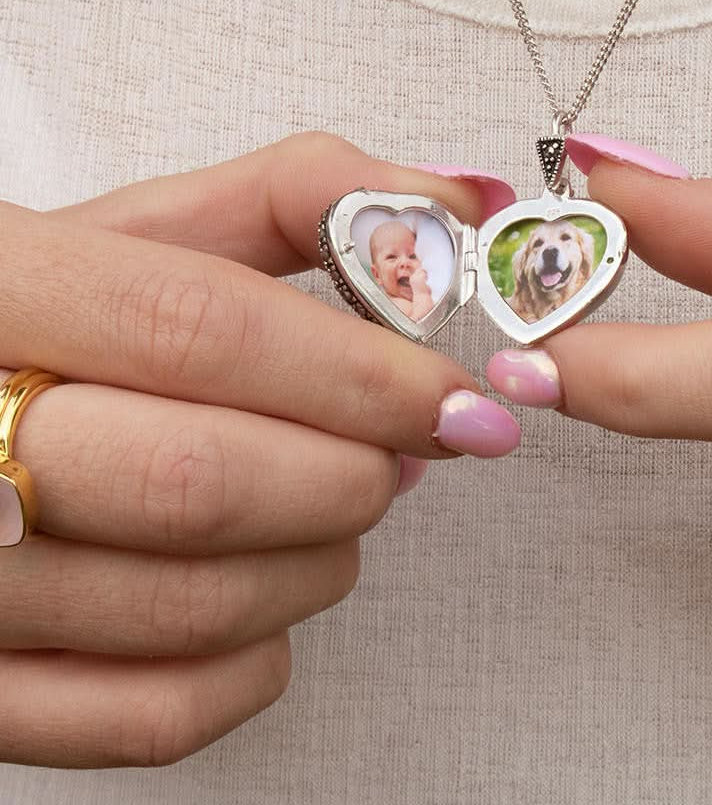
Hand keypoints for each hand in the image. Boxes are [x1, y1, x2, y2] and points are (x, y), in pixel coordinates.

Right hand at [0, 132, 519, 767]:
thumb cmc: (60, 321)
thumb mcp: (148, 233)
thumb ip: (301, 198)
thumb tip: (462, 202)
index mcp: (2, 294)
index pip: (202, 331)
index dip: (357, 373)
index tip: (454, 401)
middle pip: (197, 480)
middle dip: (349, 475)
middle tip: (396, 453)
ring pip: (194, 605)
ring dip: (322, 561)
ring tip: (336, 507)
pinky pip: (158, 715)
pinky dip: (259, 662)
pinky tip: (269, 591)